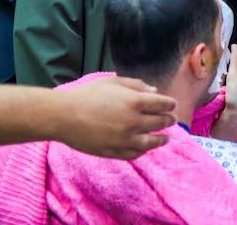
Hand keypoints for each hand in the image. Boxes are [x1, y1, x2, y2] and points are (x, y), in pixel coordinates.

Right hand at [57, 77, 176, 159]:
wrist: (64, 116)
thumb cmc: (87, 95)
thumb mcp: (113, 82)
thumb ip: (136, 85)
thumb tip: (154, 91)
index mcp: (135, 102)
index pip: (163, 104)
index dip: (170, 104)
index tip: (173, 105)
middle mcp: (134, 121)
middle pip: (159, 122)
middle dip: (168, 120)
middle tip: (172, 119)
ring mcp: (125, 138)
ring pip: (151, 142)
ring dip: (161, 139)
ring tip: (166, 138)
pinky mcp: (115, 151)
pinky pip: (135, 153)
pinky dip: (143, 151)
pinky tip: (146, 148)